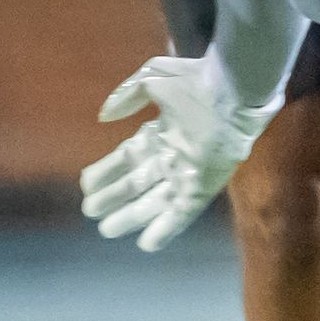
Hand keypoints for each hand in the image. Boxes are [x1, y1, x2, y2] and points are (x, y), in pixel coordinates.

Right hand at [78, 49, 271, 251]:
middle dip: (114, 198)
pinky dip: (166, 228)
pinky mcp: (203, 187)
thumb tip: (104, 116)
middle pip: (136, 184)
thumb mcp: (153, 78)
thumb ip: (126, 96)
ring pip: (155, 202)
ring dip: (132, 217)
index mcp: (158, 133)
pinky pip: (182, 213)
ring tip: (107, 230)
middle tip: (91, 211)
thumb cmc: (195, 81)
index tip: (86, 185)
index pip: (127, 158)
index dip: (106, 171)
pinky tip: (147, 243)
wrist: (233, 91)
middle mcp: (170, 157)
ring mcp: (187, 174)